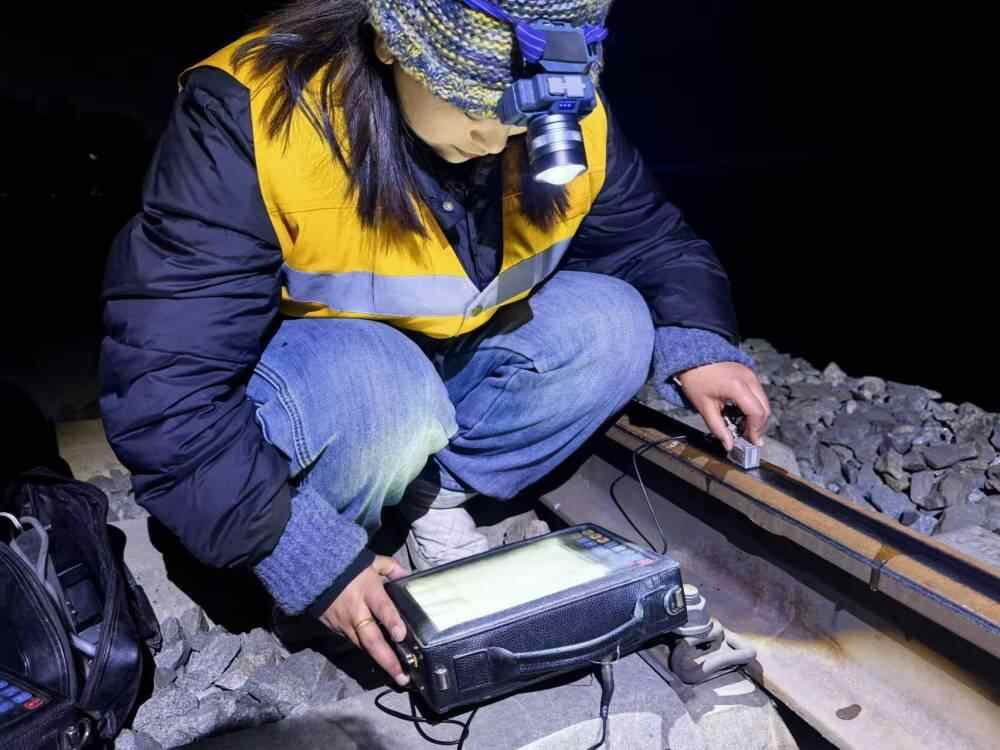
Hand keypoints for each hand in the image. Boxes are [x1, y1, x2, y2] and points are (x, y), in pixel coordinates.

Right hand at [318, 555, 409, 685]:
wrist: (314, 573)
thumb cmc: (348, 567)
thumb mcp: (372, 562)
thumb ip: (391, 568)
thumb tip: (407, 576)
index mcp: (368, 592)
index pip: (382, 609)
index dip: (391, 622)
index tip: (400, 636)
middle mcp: (357, 612)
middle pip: (372, 639)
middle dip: (387, 659)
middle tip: (402, 676)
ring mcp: (345, 624)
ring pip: (363, 646)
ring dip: (379, 661)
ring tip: (396, 675)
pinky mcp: (336, 630)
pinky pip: (354, 642)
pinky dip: (366, 651)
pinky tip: (379, 660)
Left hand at [675, 362, 770, 450]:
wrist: (692, 356)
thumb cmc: (696, 379)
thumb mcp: (704, 407)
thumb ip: (718, 428)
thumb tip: (728, 444)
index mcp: (737, 387)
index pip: (756, 413)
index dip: (756, 430)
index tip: (751, 441)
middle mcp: (749, 379)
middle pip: (764, 408)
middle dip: (759, 425)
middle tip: (749, 437)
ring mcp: (751, 374)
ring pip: (764, 401)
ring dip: (758, 416)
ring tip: (745, 427)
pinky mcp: (750, 373)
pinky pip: (759, 393)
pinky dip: (755, 406)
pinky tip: (743, 413)